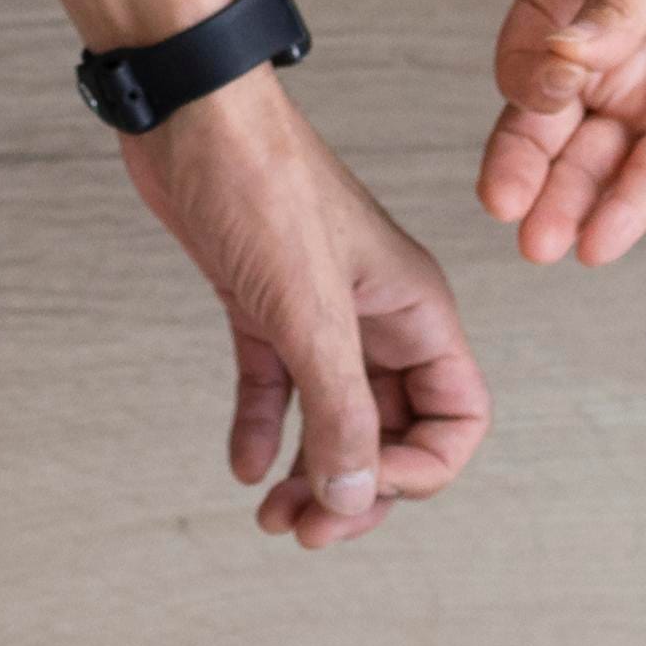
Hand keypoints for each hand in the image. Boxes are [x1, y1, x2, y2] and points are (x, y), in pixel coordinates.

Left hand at [117, 70, 491, 545]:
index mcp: (416, 309)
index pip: (457, 416)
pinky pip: (280, 387)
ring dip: (312, 473)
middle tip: (302, 531)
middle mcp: (380, 315)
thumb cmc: (260, 182)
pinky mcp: (266, 304)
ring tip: (271, 518)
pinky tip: (243, 466)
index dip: (416, 469)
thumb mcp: (307, 309)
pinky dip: (266, 431)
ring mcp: (322, 311)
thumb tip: (356, 499)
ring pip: (336, 416)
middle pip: (395, 430)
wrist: (188, 114)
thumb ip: (338, 408)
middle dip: (357, 489)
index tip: (355, 486)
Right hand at [480, 0, 645, 267]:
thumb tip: (564, 57)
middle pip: (546, 123)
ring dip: (567, 202)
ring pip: (594, 160)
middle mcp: (597, 54)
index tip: (546, 93)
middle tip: (507, 207)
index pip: (525, 58)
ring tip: (545, 243)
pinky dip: (630, 206)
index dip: (529, 83)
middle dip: (524, 168)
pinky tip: (600, 242)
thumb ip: (614, 3)